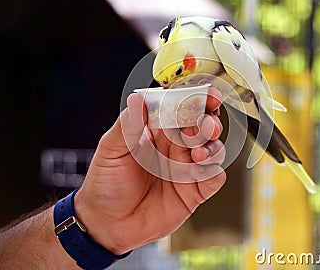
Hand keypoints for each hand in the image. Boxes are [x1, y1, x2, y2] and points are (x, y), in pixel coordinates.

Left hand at [74, 88, 225, 254]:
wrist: (106, 225)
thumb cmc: (105, 184)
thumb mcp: (110, 151)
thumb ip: (127, 126)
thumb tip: (137, 99)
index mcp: (156, 130)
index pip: (180, 108)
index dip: (195, 98)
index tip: (206, 94)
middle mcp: (174, 146)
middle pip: (202, 126)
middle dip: (208, 121)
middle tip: (206, 124)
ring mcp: (185, 168)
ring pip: (213, 149)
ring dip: (212, 146)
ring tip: (198, 152)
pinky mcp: (193, 191)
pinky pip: (214, 177)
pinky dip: (212, 171)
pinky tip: (197, 171)